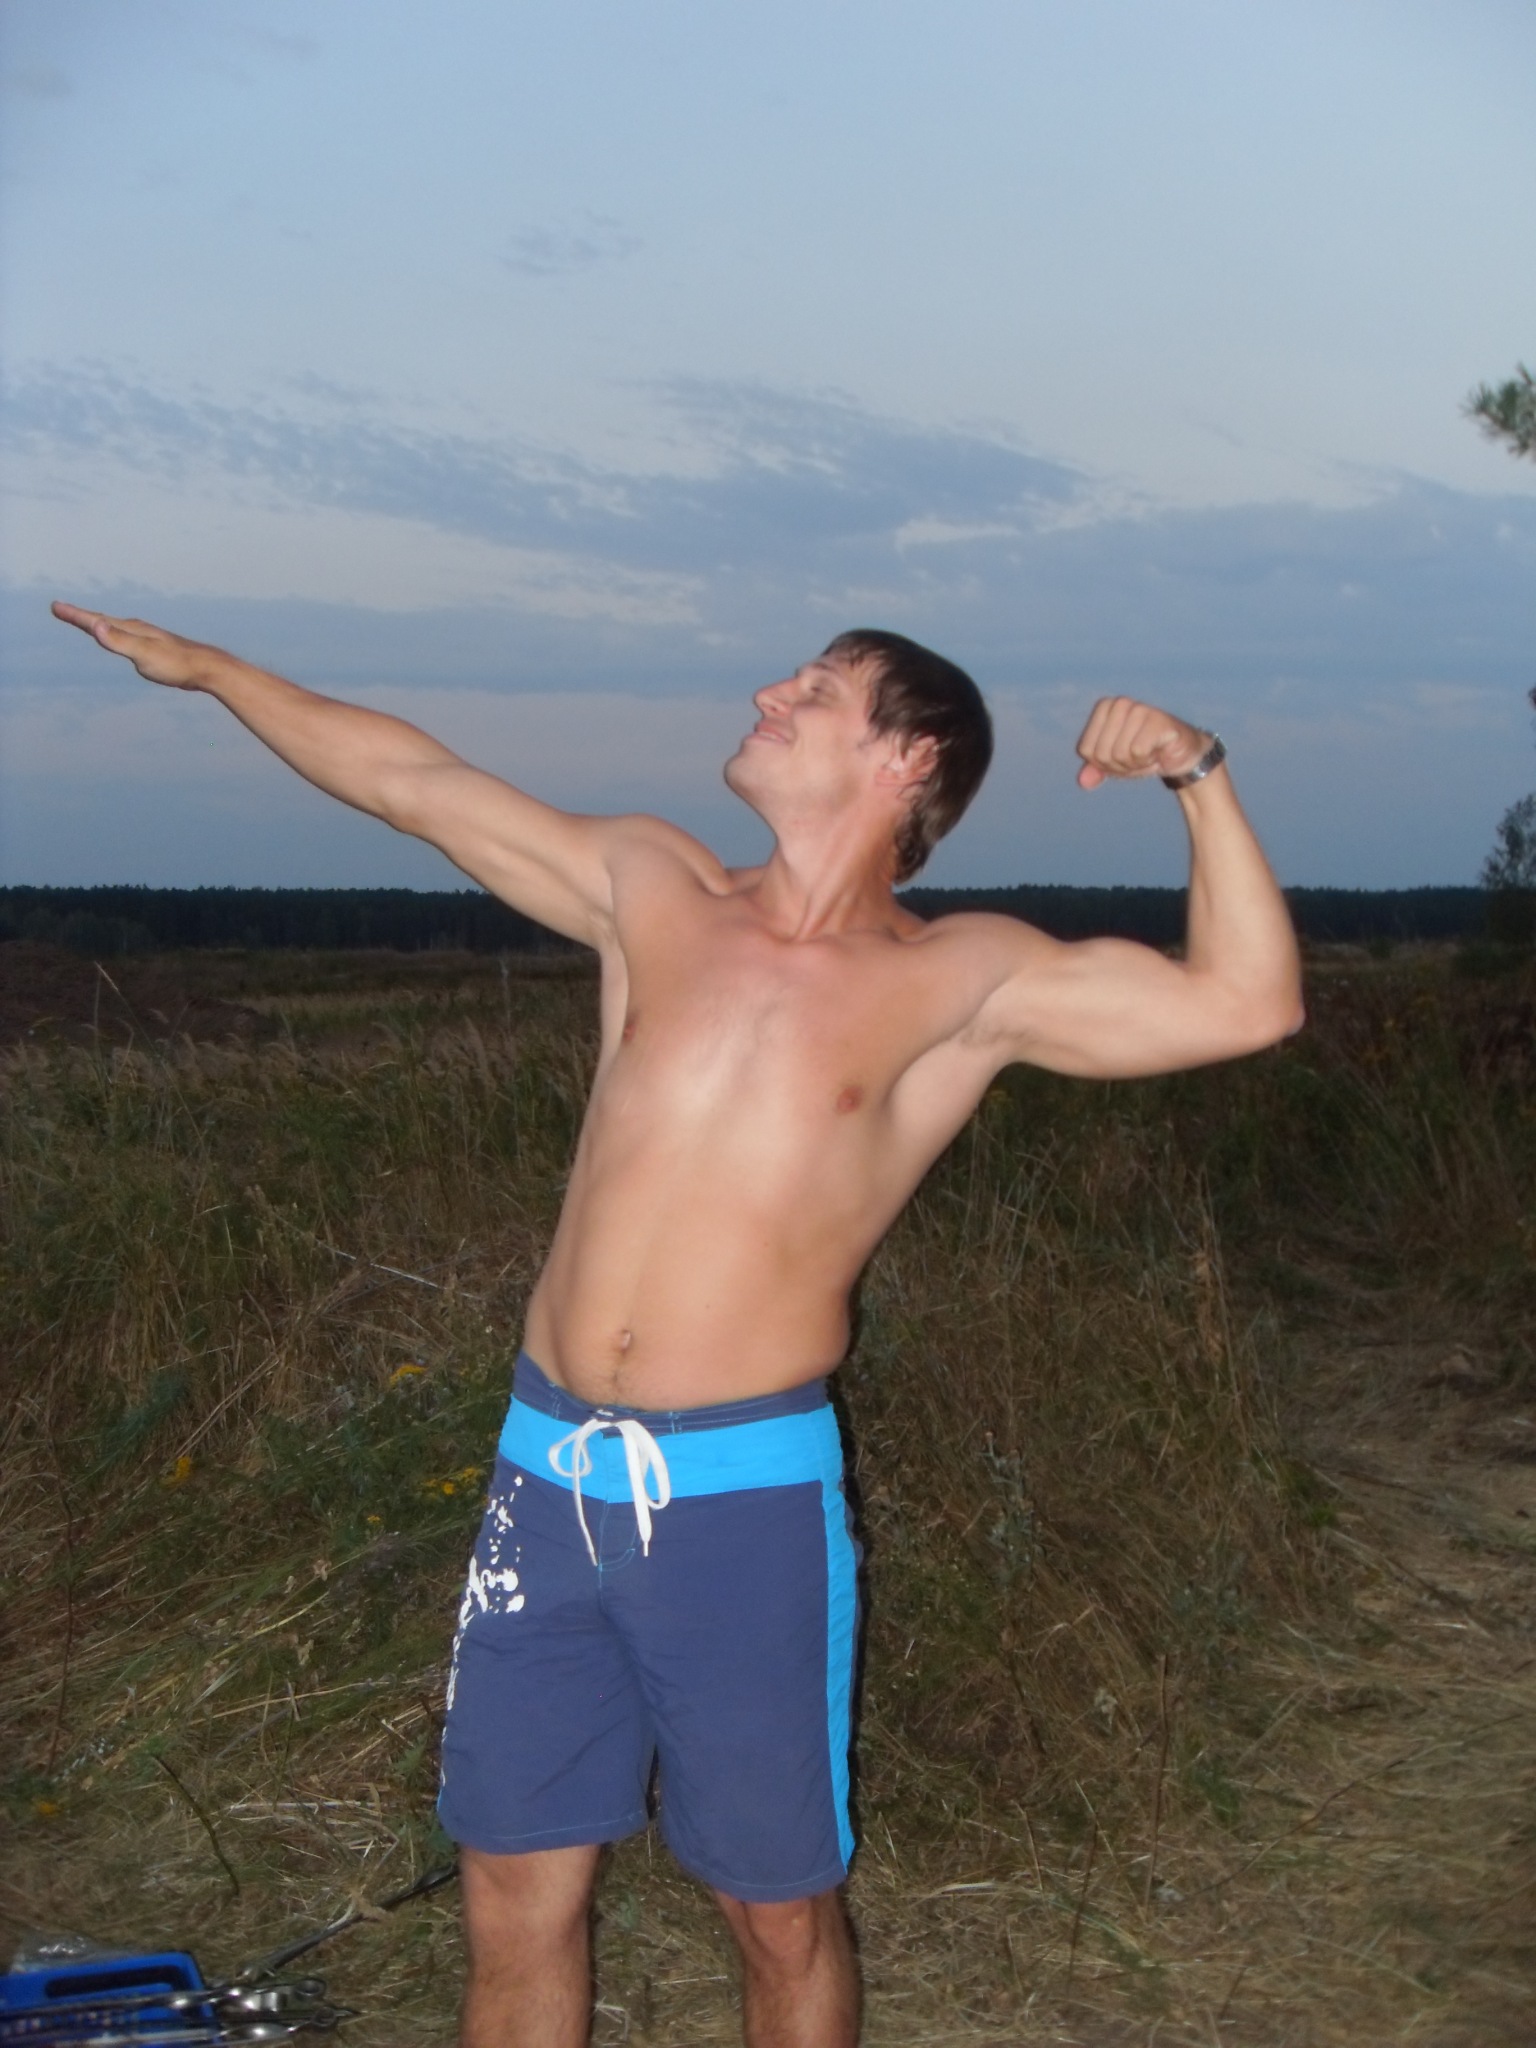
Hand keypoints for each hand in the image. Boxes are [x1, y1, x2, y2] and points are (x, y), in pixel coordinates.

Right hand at [51, 602, 220, 691]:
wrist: (207, 669)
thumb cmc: (176, 664)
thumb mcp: (143, 654)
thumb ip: (119, 640)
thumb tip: (95, 624)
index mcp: (131, 629)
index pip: (96, 620)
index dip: (74, 615)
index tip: (55, 606)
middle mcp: (137, 629)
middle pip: (102, 620)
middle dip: (80, 616)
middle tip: (60, 609)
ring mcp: (147, 638)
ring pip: (115, 628)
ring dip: (97, 623)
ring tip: (85, 621)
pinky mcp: (155, 649)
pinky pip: (127, 638)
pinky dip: (115, 634)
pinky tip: (121, 638)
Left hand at [1074, 696, 1208, 790]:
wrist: (1180, 757)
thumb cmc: (1144, 755)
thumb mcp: (1115, 764)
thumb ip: (1095, 770)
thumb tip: (1083, 781)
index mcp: (1104, 708)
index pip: (1086, 750)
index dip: (1103, 764)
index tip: (1122, 756)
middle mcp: (1119, 703)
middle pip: (1102, 753)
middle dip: (1119, 766)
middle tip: (1138, 756)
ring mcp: (1138, 708)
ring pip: (1119, 753)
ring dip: (1135, 764)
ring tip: (1149, 753)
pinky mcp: (1157, 719)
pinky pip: (1137, 751)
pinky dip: (1147, 760)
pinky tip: (1158, 751)